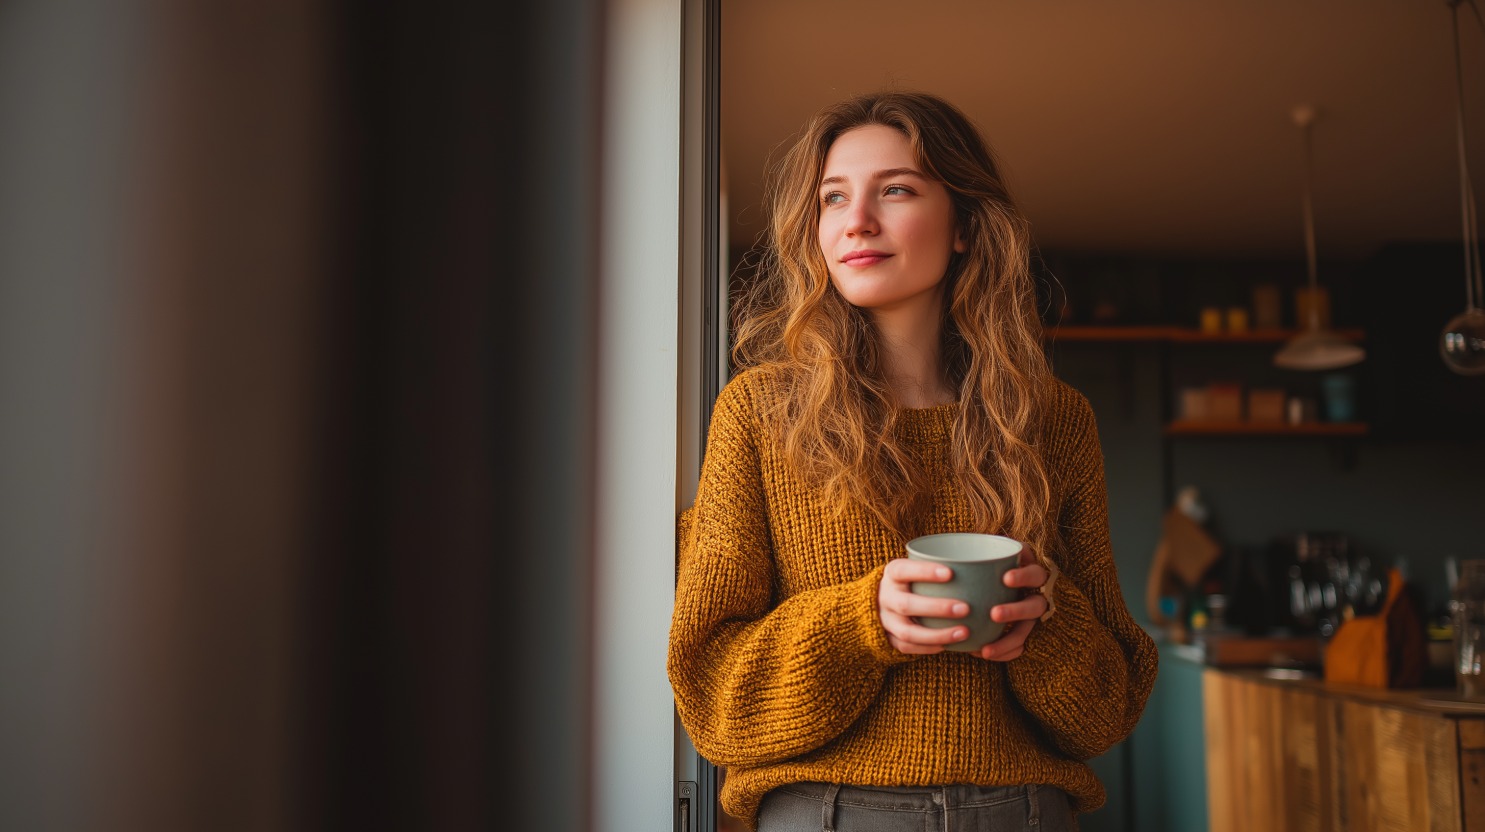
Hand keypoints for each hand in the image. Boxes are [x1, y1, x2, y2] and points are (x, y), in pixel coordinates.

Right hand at [877, 558, 972, 653]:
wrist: (881, 599)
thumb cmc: (912, 580)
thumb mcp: (917, 567)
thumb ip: (940, 568)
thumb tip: (984, 566)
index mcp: (892, 574)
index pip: (904, 570)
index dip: (925, 572)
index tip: (951, 573)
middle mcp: (885, 597)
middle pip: (906, 604)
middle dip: (937, 608)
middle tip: (966, 608)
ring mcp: (885, 620)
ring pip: (908, 632)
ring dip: (938, 634)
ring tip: (964, 632)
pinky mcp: (888, 638)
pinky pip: (907, 647)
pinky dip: (928, 647)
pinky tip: (948, 646)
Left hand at [970, 547, 1050, 661]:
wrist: (983, 585)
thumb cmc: (982, 565)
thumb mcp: (982, 555)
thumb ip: (975, 554)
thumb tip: (952, 552)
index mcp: (1028, 573)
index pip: (1034, 573)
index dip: (1023, 576)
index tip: (1005, 579)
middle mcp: (1034, 594)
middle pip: (1036, 605)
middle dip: (1016, 610)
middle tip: (994, 614)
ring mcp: (1030, 615)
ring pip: (1027, 630)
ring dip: (1008, 640)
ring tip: (986, 649)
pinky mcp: (1023, 631)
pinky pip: (1020, 646)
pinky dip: (1004, 652)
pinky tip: (983, 653)